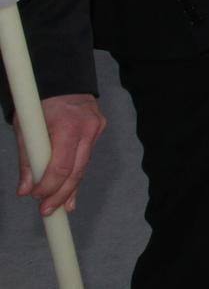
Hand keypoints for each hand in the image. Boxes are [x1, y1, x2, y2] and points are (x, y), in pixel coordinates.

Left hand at [16, 94, 104, 216]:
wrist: (61, 81)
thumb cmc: (40, 104)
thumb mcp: (25, 130)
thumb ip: (27, 161)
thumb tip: (25, 190)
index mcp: (68, 125)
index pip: (62, 166)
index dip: (49, 186)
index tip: (37, 198)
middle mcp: (88, 127)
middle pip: (77, 170)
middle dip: (61, 194)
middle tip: (47, 211)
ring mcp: (97, 127)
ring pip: (83, 166)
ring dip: (70, 188)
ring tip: (59, 208)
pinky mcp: (99, 129)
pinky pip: (86, 157)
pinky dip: (76, 174)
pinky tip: (71, 195)